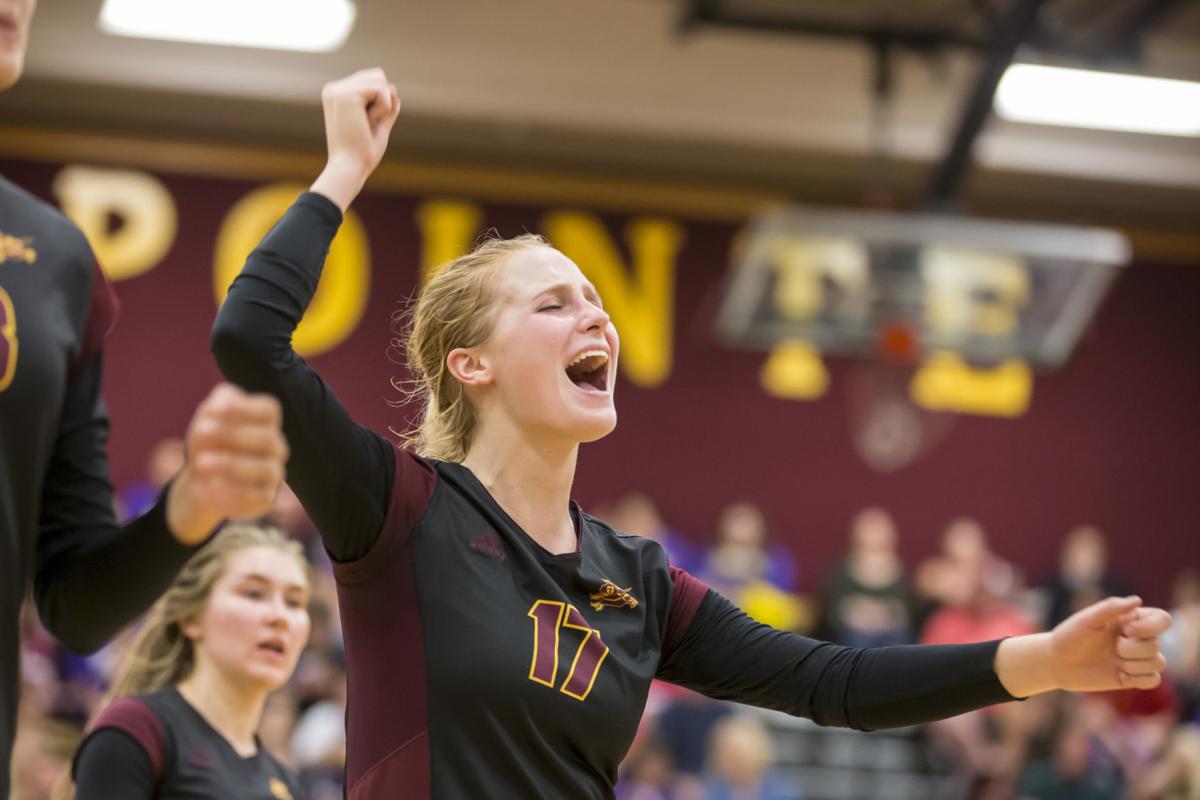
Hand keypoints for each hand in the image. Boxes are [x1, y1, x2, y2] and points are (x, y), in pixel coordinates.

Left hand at [166, 383, 288, 544]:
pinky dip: (228, 492)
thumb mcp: (209, 415)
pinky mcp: (265, 499)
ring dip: (231, 466)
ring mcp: (273, 474)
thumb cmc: (209, 441)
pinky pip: (255, 497)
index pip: (269, 410)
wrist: (201, 478)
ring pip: (266, 470)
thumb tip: (227, 404)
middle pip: (269, 439)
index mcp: (266, 423)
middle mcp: (275, 448)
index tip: (213, 411)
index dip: (244, 408)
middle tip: (200, 434)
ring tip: (200, 463)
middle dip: (233, 436)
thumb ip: (221, 400)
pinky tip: (203, 486)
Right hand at [311, 68, 400, 210]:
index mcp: (337, 94)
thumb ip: (384, 108)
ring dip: (384, 105)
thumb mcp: (377, 125)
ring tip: (367, 123)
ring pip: (380, 79)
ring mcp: (337, 90)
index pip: (371, 81)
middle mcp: (334, 89)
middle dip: (384, 100)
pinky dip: (384, 108)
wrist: (349, 168)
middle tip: (369, 123)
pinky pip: (381, 89)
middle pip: (377, 75)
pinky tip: (368, 121)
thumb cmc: (362, 153)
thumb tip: (393, 91)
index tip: (367, 124)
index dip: (382, 101)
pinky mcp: (346, 95)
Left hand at [995, 596, 1170, 697]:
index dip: (1150, 627)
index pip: (1162, 619)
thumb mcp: (1086, 619)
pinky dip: (1138, 679)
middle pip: (1156, 645)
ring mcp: (1136, 658)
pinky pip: (1153, 680)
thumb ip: (1111, 607)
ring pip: (1158, 663)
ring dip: (1134, 665)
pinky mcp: (1133, 677)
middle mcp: (1137, 638)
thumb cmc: (1069, 636)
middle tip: (1113, 648)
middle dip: (1132, 649)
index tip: (1126, 630)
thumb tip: (1137, 600)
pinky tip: (1120, 675)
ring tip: (1115, 662)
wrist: (1057, 663)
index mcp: (1130, 620)